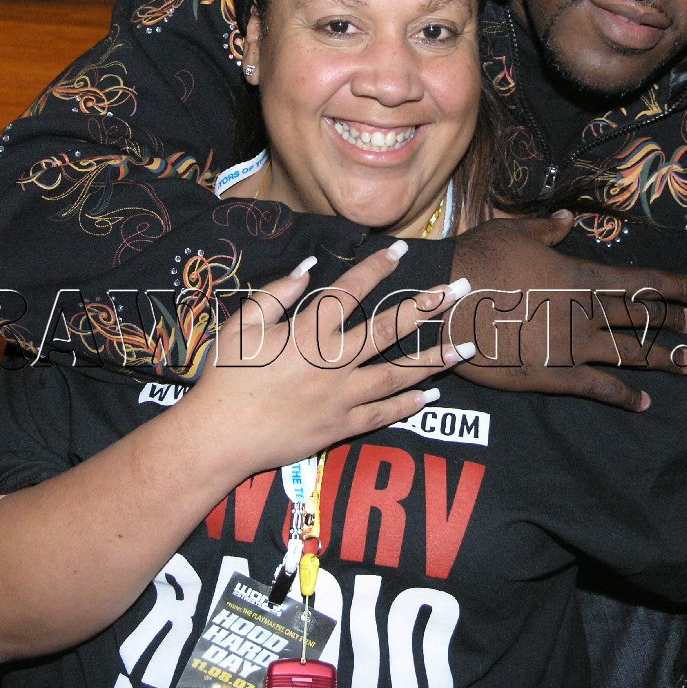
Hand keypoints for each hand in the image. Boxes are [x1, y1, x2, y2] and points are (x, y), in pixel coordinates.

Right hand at [190, 243, 471, 475]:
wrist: (218, 438)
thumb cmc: (225, 376)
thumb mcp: (241, 324)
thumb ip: (277, 293)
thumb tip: (311, 268)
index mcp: (307, 331)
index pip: (350, 290)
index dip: (377, 267)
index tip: (401, 249)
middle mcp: (332, 361)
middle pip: (389, 328)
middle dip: (428, 306)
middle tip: (461, 289)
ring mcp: (341, 396)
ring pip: (398, 373)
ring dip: (435, 359)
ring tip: (468, 347)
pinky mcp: (341, 426)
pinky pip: (383, 414)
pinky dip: (408, 404)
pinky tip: (433, 395)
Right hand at [446, 211, 686, 410]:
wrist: (447, 303)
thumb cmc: (478, 260)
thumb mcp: (514, 232)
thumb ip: (548, 230)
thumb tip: (568, 221)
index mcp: (580, 276)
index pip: (641, 281)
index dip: (676, 286)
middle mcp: (586, 312)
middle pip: (642, 317)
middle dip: (673, 321)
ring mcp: (573, 346)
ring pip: (630, 354)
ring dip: (663, 359)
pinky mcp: (554, 376)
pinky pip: (599, 387)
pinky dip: (624, 395)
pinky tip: (643, 402)